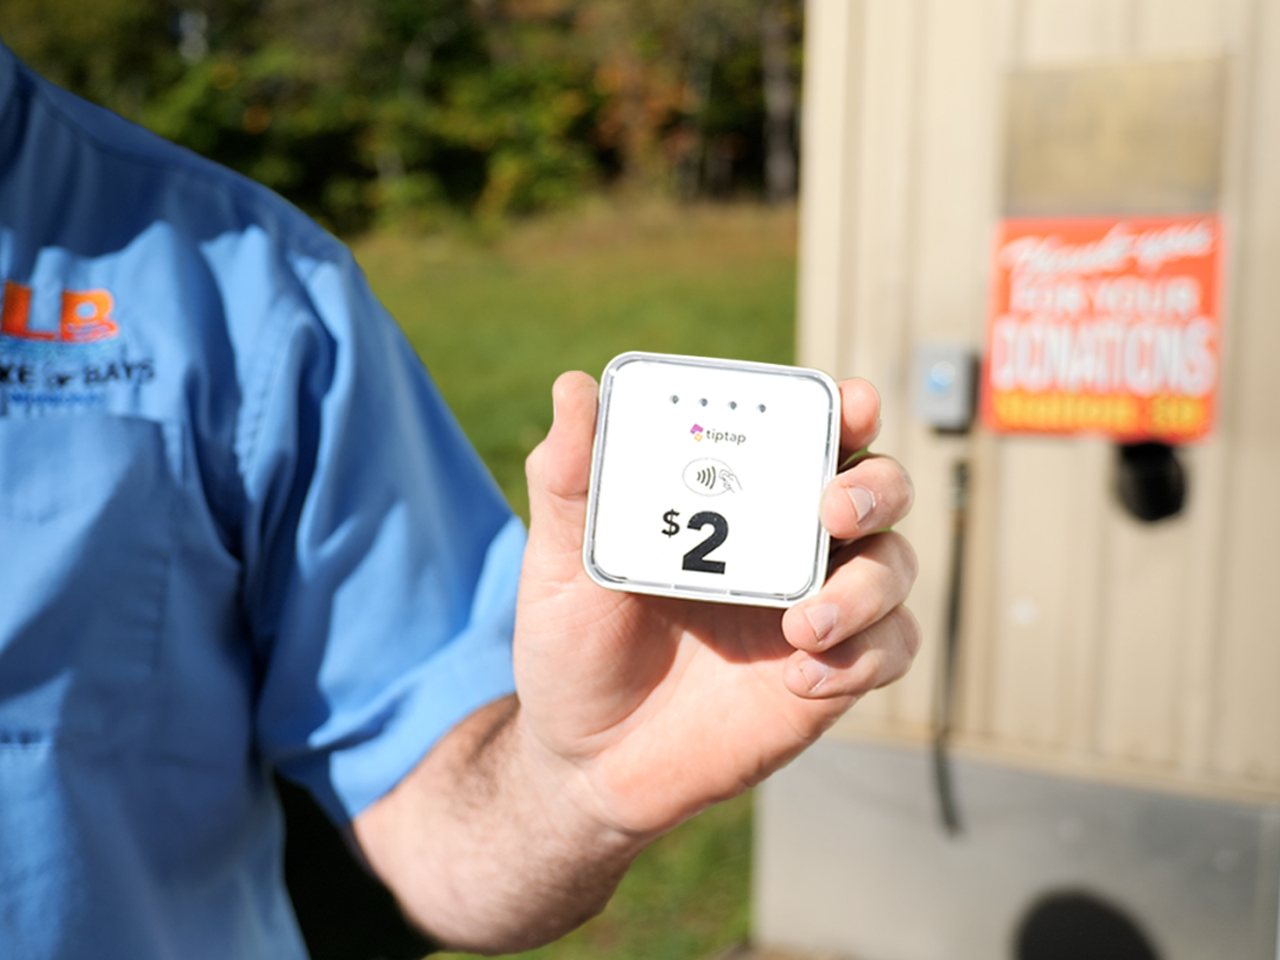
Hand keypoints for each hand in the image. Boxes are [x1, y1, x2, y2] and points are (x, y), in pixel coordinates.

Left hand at [515, 370, 918, 837]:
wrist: (583, 758)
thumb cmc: (573, 645)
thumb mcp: (559, 563)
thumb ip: (569, 480)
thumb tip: (572, 387)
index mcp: (734, 499)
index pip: (807, 434)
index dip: (842, 409)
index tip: (849, 403)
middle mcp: (788, 543)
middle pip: (877, 489)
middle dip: (876, 486)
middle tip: (835, 506)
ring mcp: (815, 609)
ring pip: (895, 567)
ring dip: (868, 584)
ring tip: (804, 621)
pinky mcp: (828, 678)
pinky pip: (888, 652)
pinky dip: (865, 653)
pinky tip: (803, 673)